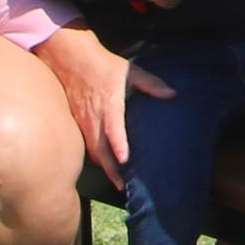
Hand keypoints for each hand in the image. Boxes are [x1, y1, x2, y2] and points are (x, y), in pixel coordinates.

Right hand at [35, 24, 163, 178]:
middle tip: (121, 185)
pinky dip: (93, 156)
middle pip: (99, 149)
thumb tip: (172, 94)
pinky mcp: (75, 122)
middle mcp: (93, 116)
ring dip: (102, 165)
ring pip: (90, 149)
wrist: (71, 59)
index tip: (125, 160)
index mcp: (109, 104)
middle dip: (110, 169)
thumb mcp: (130, 70)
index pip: (113, 128)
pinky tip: (102, 163)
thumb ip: (151, 84)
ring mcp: (81, 121)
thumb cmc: (103, 65)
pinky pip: (83, 143)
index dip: (119, 145)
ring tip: (115, 179)